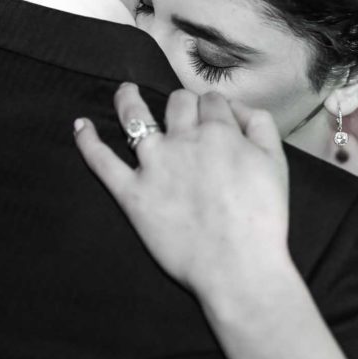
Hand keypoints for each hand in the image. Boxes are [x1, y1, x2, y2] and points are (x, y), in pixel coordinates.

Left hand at [74, 83, 292, 303]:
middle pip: (177, 103)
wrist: (238, 266)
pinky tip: (80, 126)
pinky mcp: (132, 194)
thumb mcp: (276, 164)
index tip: (214, 116)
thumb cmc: (262, 220)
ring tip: (125, 92)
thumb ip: (260, 126)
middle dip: (182, 103)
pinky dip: (88, 141)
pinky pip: (102, 161)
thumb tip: (237, 108)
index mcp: (220, 132)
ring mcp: (154, 165)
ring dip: (128, 99)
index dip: (213, 106)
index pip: (212, 101)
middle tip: (183, 114)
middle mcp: (184, 140)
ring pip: (135, 116)